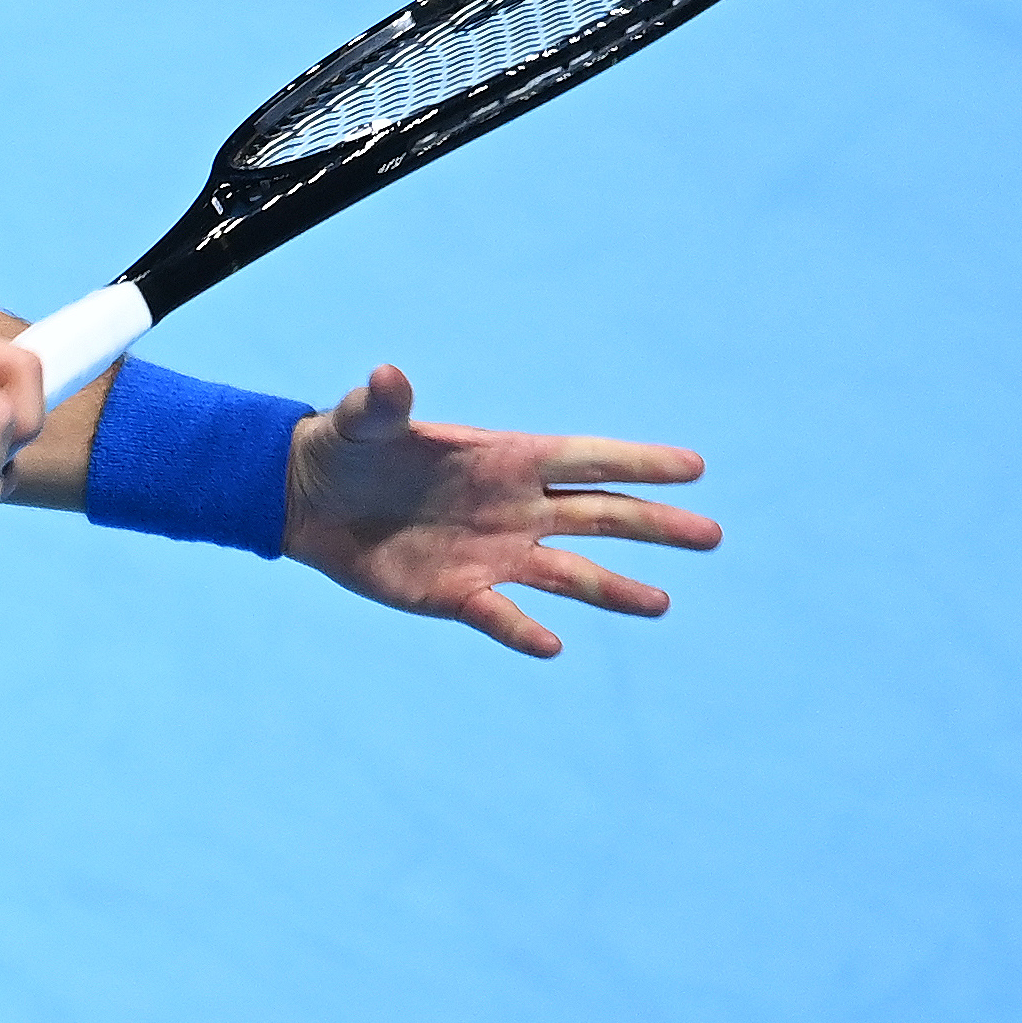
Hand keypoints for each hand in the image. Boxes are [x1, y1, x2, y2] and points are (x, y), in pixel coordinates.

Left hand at [285, 364, 720, 657]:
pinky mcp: (458, 592)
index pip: (585, 458)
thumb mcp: (361, 422)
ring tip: (660, 604)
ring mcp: (494, 553)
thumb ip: (382, 404)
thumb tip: (388, 376)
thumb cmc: (347, 446)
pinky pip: (501, 616)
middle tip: (711, 536)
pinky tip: (550, 646)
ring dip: (613, 589)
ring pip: (568, 573)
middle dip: (655, 525)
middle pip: (600, 516)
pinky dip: (523, 631)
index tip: (693, 467)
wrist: (310, 500)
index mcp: (506, 458)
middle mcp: (515, 507)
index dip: (637, 462)